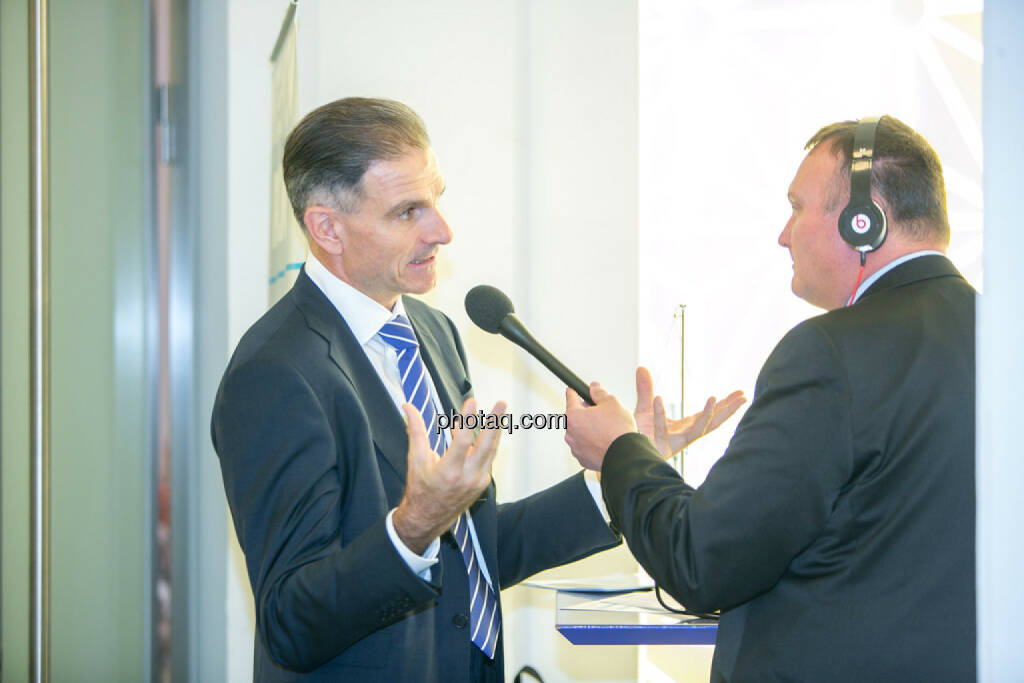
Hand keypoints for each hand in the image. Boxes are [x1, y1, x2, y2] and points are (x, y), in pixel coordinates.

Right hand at [393, 398, 505, 553]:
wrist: (426, 519)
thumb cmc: (419, 489)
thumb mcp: (415, 460)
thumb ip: (415, 431)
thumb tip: (408, 407)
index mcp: (449, 472)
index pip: (462, 441)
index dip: (467, 420)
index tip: (471, 401)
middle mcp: (467, 478)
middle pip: (486, 445)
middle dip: (495, 422)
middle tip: (502, 403)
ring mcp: (477, 482)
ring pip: (490, 451)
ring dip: (494, 431)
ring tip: (499, 412)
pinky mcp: (482, 484)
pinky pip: (486, 459)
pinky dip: (483, 444)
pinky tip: (476, 432)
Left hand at [565, 382, 637, 470]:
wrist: (625, 457)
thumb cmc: (618, 432)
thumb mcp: (611, 402)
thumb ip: (599, 393)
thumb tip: (594, 387)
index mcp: (573, 416)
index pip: (570, 397)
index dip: (574, 391)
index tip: (572, 389)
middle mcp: (570, 433)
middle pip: (576, 417)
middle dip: (586, 413)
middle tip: (602, 413)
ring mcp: (576, 448)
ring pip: (580, 433)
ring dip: (589, 429)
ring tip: (607, 429)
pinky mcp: (583, 459)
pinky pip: (586, 447)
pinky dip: (592, 443)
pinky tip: (605, 441)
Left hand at [633, 366, 745, 457]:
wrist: (621, 452)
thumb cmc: (636, 435)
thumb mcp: (644, 408)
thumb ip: (644, 389)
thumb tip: (642, 367)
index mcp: (685, 428)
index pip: (711, 415)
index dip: (726, 405)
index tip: (741, 393)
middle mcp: (683, 437)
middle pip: (712, 423)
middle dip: (728, 411)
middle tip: (743, 397)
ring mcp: (673, 443)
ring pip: (696, 431)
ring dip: (705, 415)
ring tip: (714, 398)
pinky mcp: (659, 447)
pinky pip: (661, 429)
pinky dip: (659, 413)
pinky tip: (659, 398)